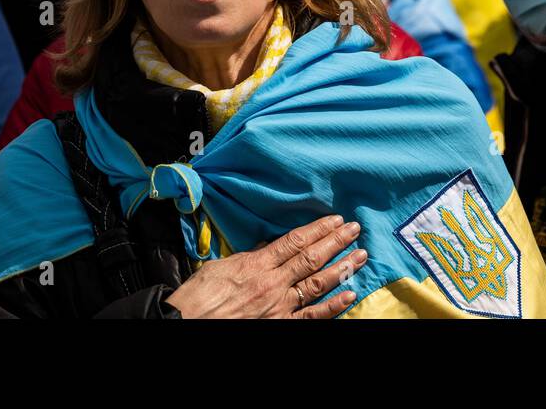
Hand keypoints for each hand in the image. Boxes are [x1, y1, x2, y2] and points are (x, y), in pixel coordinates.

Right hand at [165, 215, 367, 318]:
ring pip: (318, 284)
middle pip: (311, 258)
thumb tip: (269, 246)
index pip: (295, 241)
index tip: (335, 218)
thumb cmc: (197, 299)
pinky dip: (333, 305)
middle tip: (355, 228)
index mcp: (256, 265)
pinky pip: (312, 316)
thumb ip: (249, 257)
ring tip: (360, 255)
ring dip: (342, 268)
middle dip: (336, 241)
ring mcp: (279, 307)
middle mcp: (272, 284)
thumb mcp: (220, 267)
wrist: (185, 325)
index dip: (318, 229)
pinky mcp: (280, 326)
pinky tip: (349, 293)